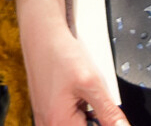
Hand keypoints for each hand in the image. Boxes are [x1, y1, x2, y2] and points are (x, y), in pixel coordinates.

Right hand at [16, 0, 128, 125]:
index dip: (105, 122)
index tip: (107, 110)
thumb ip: (110, 112)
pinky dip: (77, 110)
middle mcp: (48, 125)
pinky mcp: (45, 111)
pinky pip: (67, 118)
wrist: (40, 34)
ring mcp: (44, 119)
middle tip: (93, 98)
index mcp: (60, 123)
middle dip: (96, 118)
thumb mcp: (92, 82)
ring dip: (87, 114)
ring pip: (76, 123)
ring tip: (83, 93)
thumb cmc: (59, 53)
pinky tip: (76, 93)